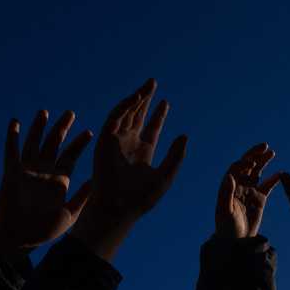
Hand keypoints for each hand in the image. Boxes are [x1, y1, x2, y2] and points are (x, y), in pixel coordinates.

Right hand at [0, 110, 92, 263]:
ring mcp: (28, 170)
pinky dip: (12, 136)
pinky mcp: (13, 172)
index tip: (89, 133)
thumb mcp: (70, 214)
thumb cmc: (44, 229)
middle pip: (54, 144)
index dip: (79, 144)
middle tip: (70, 113)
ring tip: (45, 112)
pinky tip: (15, 122)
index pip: (70, 156)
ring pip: (34, 143)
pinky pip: (12, 151)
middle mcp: (44, 171)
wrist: (20, 237)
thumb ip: (82, 198)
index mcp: (59, 180)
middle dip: (62, 128)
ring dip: (39, 127)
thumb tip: (97, 182)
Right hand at [71, 79, 186, 260]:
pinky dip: (123, 106)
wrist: (120, 207)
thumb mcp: (165, 175)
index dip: (158, 115)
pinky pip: (114, 118)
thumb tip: (184, 136)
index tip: (165, 102)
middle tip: (153, 83)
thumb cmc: (141, 198)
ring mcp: (115, 142)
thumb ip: (176, 156)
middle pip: (137, 116)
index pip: (151, 129)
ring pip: (126, 114)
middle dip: (145, 100)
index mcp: (143, 154)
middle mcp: (128, 145)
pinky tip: (135, 97)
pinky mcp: (104, 141)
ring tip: (147, 85)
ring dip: (135, 98)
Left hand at [215, 143, 280, 239]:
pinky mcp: (260, 199)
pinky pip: (268, 185)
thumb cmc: (227, 228)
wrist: (237, 243)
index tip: (253, 162)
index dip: (244, 162)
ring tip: (271, 152)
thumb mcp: (224, 211)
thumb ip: (226, 193)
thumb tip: (229, 176)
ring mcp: (250, 191)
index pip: (237, 168)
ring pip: (258, 172)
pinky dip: (273, 179)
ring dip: (263, 161)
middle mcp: (240, 186)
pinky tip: (280, 173)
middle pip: (248, 165)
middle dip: (254, 154)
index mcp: (230, 186)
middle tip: (264, 145)